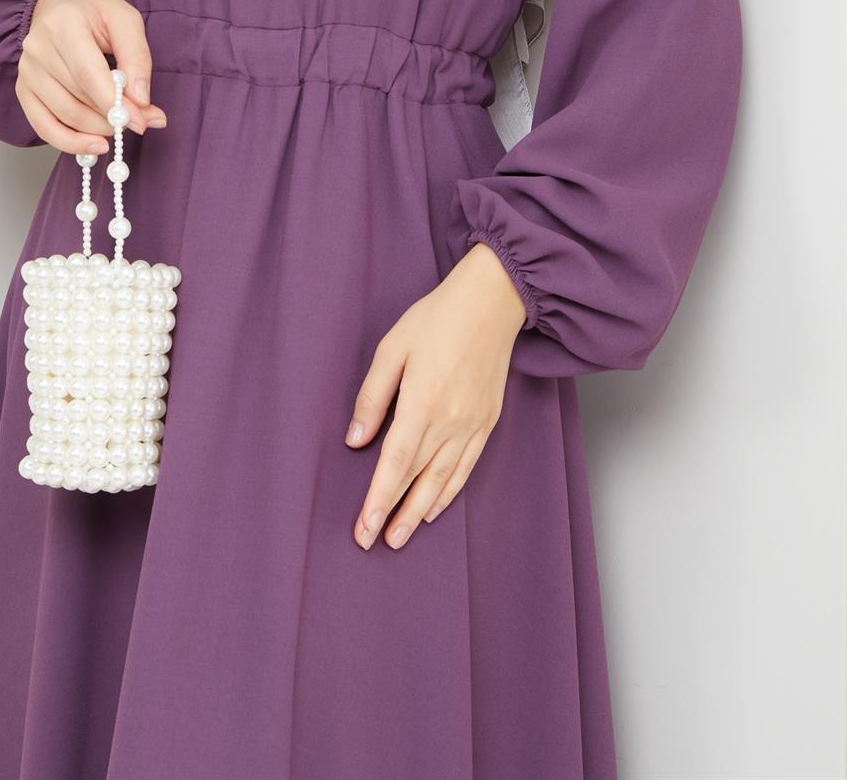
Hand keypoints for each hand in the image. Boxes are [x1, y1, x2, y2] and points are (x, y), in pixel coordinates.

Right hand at [16, 0, 169, 153]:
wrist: (59, 2)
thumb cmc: (95, 11)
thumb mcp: (126, 20)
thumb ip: (137, 58)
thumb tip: (141, 101)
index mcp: (63, 24)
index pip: (88, 75)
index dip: (115, 104)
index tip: (142, 122)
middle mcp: (37, 47)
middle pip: (76, 98)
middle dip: (112, 119)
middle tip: (141, 124)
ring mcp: (27, 70)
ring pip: (63, 115)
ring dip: (97, 130)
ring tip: (121, 128)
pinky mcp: (23, 89)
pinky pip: (43, 126)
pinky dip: (70, 142)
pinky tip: (93, 145)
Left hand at [346, 242, 529, 550]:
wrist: (491, 303)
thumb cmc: (436, 319)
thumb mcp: (393, 348)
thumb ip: (372, 397)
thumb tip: (355, 441)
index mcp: (422, 404)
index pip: (394, 465)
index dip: (377, 501)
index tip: (363, 530)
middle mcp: (450, 422)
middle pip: (417, 479)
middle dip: (394, 515)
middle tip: (375, 544)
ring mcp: (472, 424)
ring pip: (443, 480)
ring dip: (420, 512)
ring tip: (401, 537)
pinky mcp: (488, 421)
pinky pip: (467, 467)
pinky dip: (450, 492)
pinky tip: (435, 508)